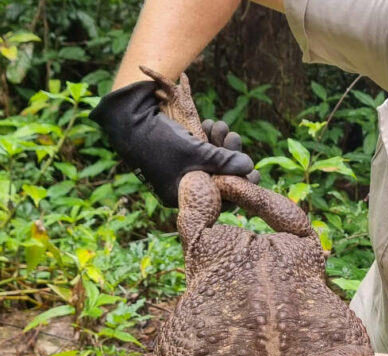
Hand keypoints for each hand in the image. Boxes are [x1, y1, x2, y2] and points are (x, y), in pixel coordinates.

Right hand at [90, 81, 254, 206]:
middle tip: (235, 138)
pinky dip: (207, 140)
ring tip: (221, 126)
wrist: (126, 118)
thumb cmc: (159, 140)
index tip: (255, 173)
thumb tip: (250, 168)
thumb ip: (224, 162)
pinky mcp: (177, 155)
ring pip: (210, 162)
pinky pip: (199, 153)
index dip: (239, 185)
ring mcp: (178, 171)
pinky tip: (211, 124)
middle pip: (216, 178)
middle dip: (229, 157)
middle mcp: (180, 187)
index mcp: (181, 196)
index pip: (218, 199)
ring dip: (220, 144)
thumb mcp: (196, 152)